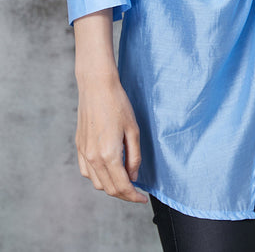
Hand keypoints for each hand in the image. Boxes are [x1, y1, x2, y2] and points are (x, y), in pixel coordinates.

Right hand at [76, 72, 147, 203]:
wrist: (97, 87)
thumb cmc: (118, 104)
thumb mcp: (133, 130)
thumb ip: (134, 156)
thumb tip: (133, 176)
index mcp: (109, 154)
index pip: (122, 186)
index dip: (134, 196)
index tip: (143, 198)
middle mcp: (94, 158)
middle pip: (109, 188)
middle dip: (124, 194)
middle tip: (137, 192)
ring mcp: (84, 153)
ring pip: (97, 183)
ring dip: (111, 187)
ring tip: (125, 181)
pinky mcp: (79, 146)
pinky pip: (86, 172)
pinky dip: (98, 177)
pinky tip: (108, 171)